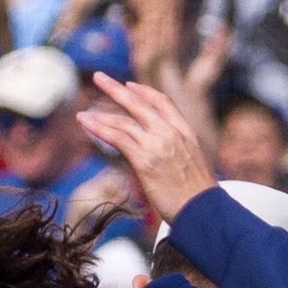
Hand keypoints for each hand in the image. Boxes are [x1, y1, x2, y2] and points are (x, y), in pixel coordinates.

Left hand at [77, 74, 219, 219]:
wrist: (204, 210)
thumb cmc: (199, 194)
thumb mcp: (193, 162)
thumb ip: (176, 150)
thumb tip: (160, 153)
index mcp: (185, 132)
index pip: (162, 102)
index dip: (144, 92)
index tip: (129, 85)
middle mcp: (171, 133)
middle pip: (138, 104)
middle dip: (115, 89)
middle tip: (99, 77)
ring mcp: (157, 145)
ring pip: (124, 121)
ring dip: (100, 115)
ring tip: (83, 114)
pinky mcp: (145, 160)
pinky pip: (117, 138)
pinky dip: (99, 128)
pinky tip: (86, 123)